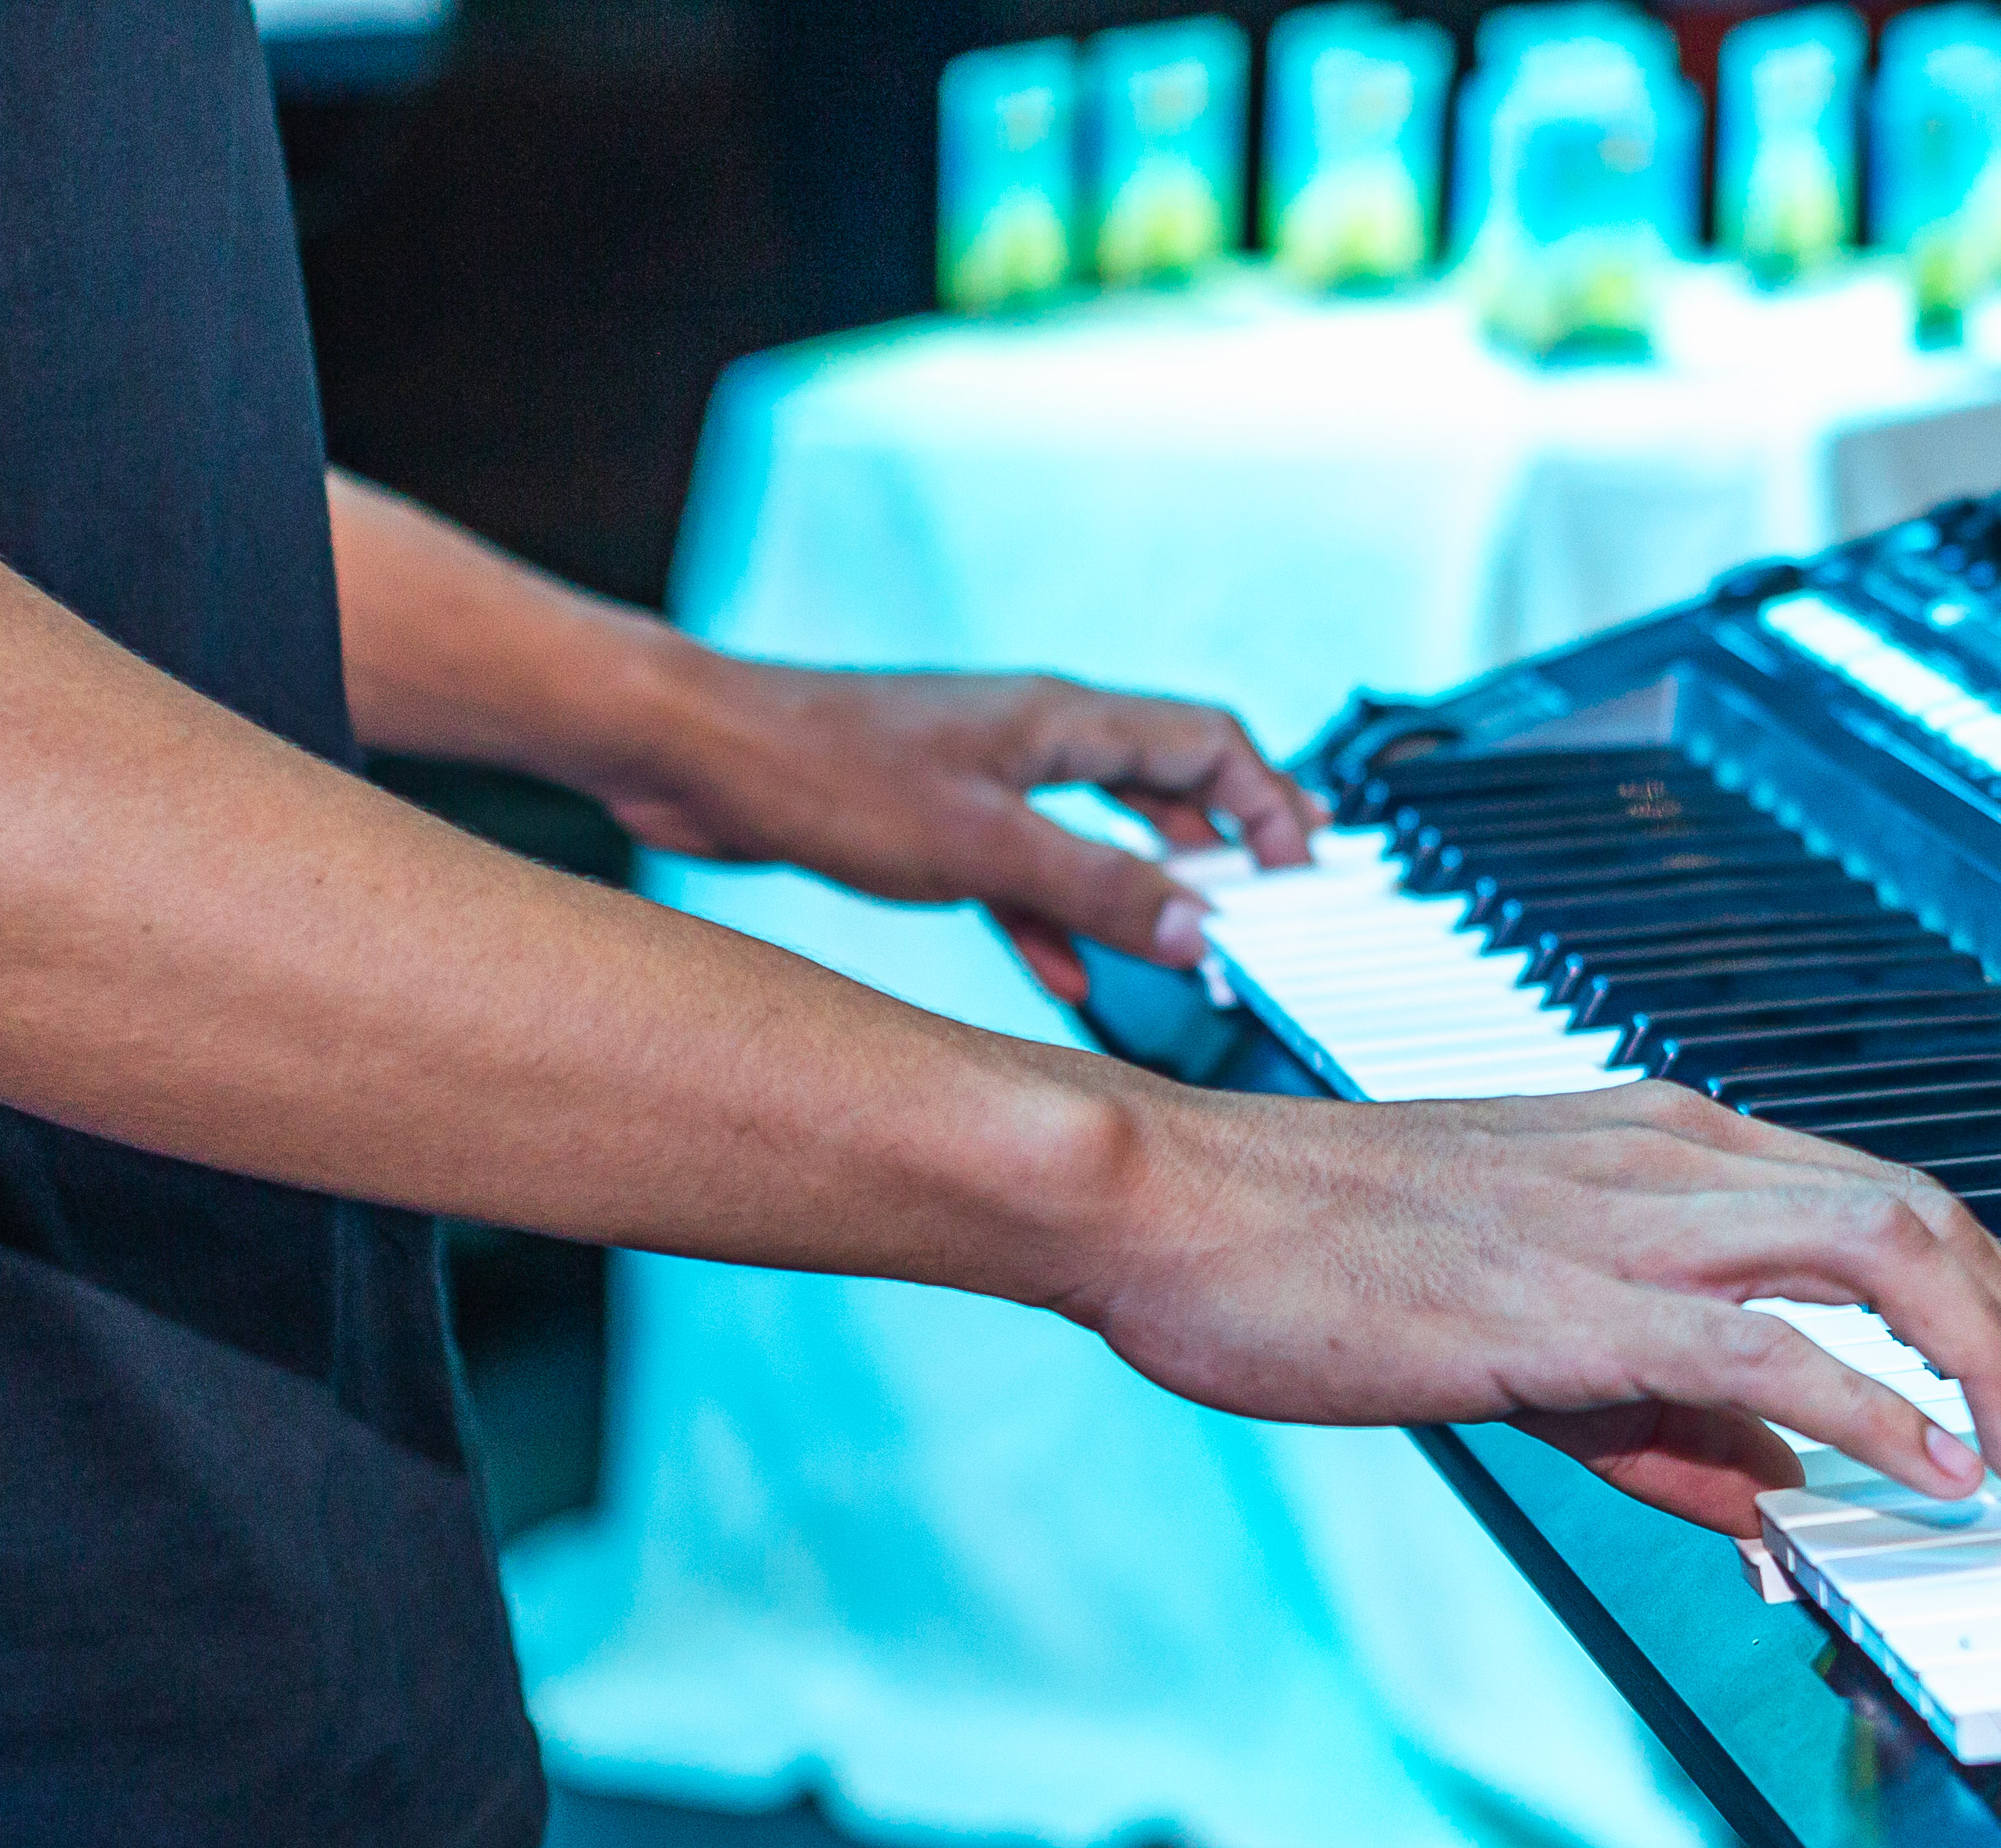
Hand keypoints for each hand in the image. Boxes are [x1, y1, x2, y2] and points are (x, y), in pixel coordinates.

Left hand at [593, 660, 1320, 999]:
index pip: (1207, 743)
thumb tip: (1199, 927)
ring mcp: (982, 775)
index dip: (1268, 802)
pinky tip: (1069, 974)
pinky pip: (1024, 870)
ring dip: (1145, 884)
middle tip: (1275, 892)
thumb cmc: (823, 770)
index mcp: (1061, 720)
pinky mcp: (932, 818)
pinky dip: (1057, 918)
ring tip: (1191, 939)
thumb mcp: (985, 846)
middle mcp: (1031, 736)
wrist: (698, 757)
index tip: (1301, 867)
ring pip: (1095, 828)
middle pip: (1163, 779)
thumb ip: (1098, 889)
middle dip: (1225, 838)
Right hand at [1060, 1078, 2000, 1536]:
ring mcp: (1620, 1221)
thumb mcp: (1517, 1336)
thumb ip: (1659, 1416)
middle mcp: (1663, 1159)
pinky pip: (1763, 1348)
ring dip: (1989, 1363)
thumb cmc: (1307, 1252)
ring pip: (1880, 1251)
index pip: (1877, 1195)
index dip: (1995, 1283)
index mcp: (1652, 1144)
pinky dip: (1870, 1407)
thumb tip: (1777, 1493)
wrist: (1165, 1204)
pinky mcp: (1567, 1303)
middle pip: (1919, 1211)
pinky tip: (1928, 1474)